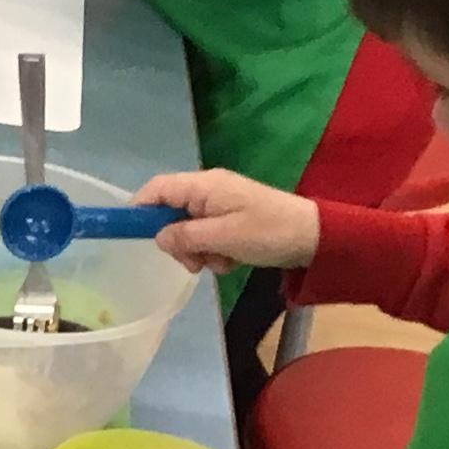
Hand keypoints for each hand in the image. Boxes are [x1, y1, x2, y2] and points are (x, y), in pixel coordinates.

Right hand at [137, 168, 321, 271]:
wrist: (314, 237)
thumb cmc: (268, 232)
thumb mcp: (223, 237)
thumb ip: (186, 236)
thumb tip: (159, 237)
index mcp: (203, 185)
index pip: (157, 189)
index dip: (140, 209)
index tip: (134, 236)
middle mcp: (208, 190)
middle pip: (170, 212)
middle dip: (177, 240)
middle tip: (192, 262)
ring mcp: (220, 204)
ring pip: (188, 228)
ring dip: (197, 250)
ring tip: (218, 263)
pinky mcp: (232, 219)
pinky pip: (208, 235)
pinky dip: (213, 250)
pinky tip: (231, 261)